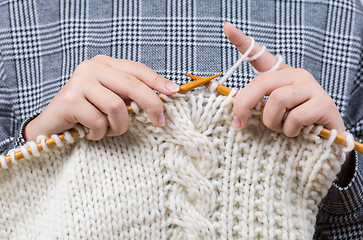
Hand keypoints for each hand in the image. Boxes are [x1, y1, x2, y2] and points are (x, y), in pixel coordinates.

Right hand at [24, 55, 179, 140]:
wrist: (51, 126)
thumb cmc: (87, 114)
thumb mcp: (112, 100)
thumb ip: (131, 96)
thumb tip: (164, 98)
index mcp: (104, 64)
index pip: (137, 69)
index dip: (157, 81)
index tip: (175, 92)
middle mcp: (91, 68)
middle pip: (132, 85)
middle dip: (151, 104)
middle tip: (160, 122)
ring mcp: (79, 82)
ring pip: (117, 107)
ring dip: (119, 126)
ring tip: (108, 131)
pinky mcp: (69, 100)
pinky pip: (99, 122)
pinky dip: (100, 134)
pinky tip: (90, 133)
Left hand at [223, 22, 345, 136]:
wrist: (326, 139)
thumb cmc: (294, 125)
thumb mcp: (272, 112)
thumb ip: (258, 106)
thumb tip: (236, 115)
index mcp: (281, 76)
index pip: (260, 55)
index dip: (242, 42)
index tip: (227, 28)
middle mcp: (297, 76)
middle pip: (260, 83)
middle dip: (244, 105)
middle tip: (238, 124)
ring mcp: (312, 87)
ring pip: (276, 100)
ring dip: (272, 123)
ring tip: (282, 128)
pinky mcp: (324, 103)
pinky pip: (294, 117)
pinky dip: (289, 131)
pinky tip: (298, 132)